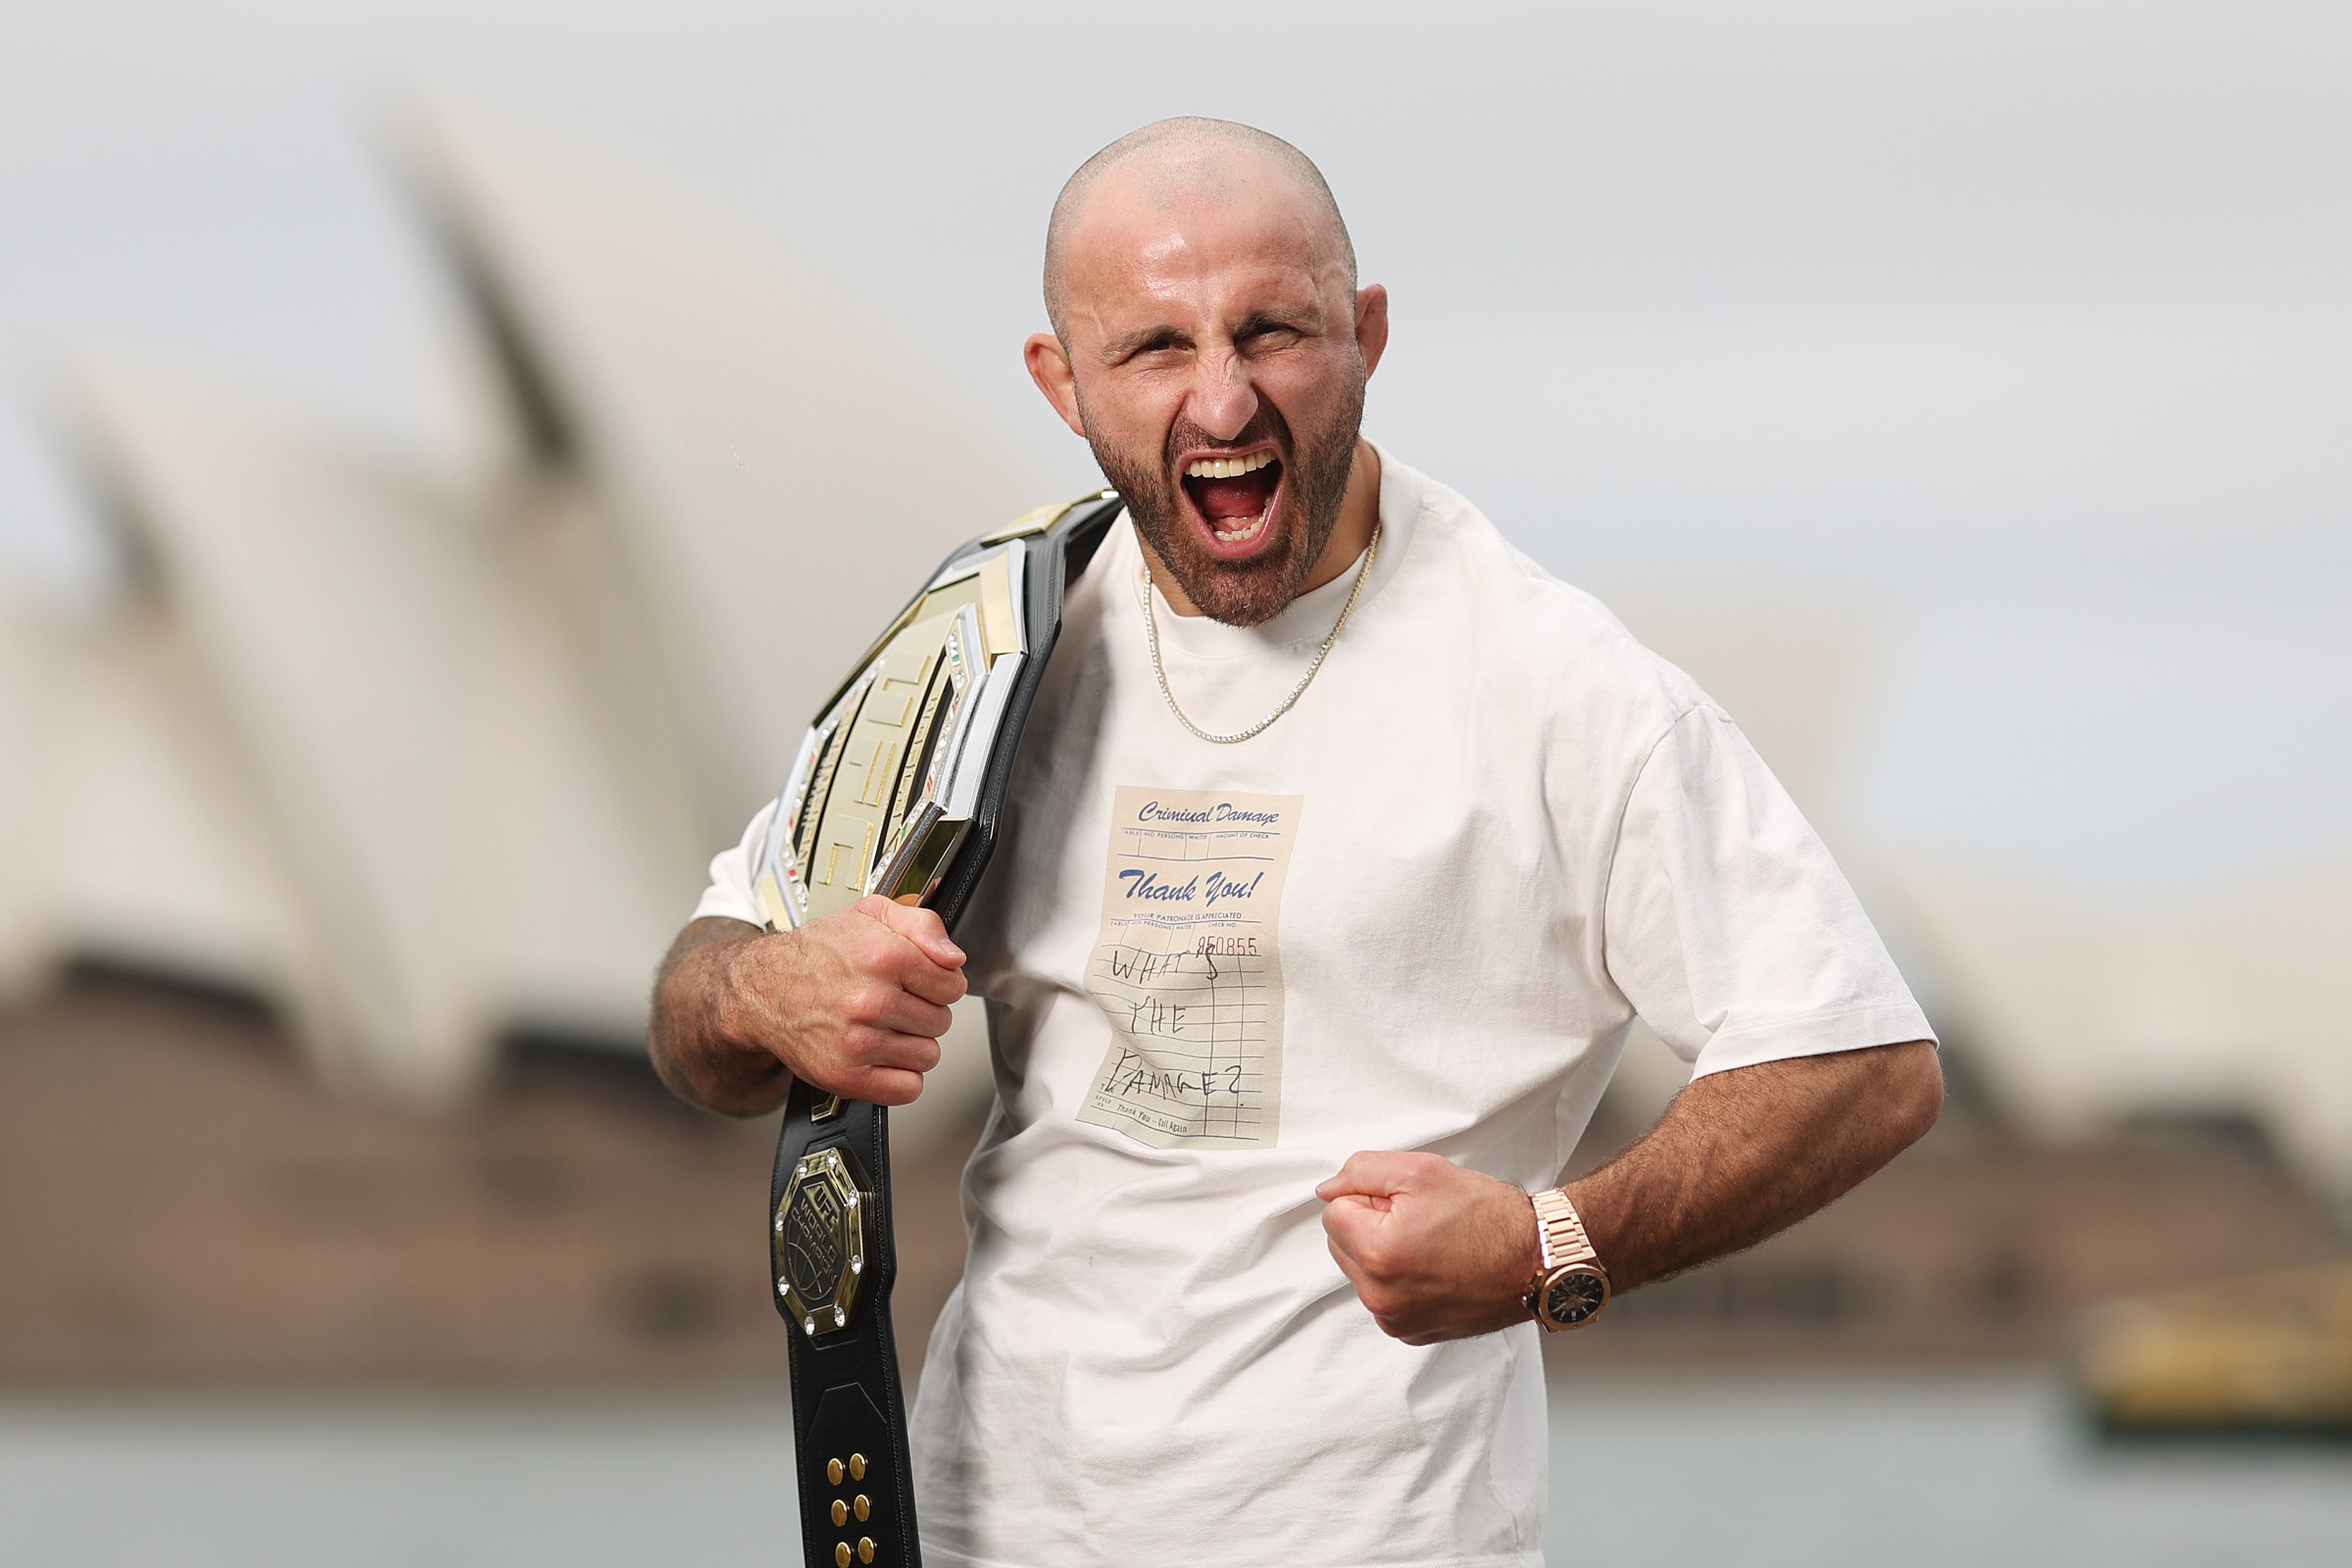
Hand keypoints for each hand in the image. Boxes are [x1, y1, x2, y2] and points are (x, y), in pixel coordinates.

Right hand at [716, 895, 966, 1104]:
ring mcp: (859, 1042)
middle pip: (941, 1022)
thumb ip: (923, 925)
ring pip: (928, 1056)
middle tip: (895, 1004)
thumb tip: (954, 958)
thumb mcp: (870, 914)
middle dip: (923, 1013)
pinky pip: (907, 1089)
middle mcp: (872, 1001)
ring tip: (884, 1029)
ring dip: (912, 1045)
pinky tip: (881, 1056)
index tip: (921, 984)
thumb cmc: (818, 953)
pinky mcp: (845, 1076)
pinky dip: (899, 1077)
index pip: (953, 986)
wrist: (763, 989)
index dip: (940, 984)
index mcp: (885, 957)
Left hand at [1316, 1152, 1541, 1344]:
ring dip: (1383, 1254)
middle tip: (1420, 1221)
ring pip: (1361, 1271)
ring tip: (1431, 1244)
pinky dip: (1400, 1280)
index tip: (1403, 1203)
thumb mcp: (1419, 1170)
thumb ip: (1360, 1172)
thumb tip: (1328, 1190)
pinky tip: (1435, 1268)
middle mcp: (1381, 1296)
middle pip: (1342, 1245)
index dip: (1369, 1198)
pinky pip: (1384, 1296)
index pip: (1333, 1212)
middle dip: (1371, 1227)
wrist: (1535, 1258)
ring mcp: (1396, 1320)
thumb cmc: (1488, 1216)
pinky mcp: (1411, 1333)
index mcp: (1377, 1254)